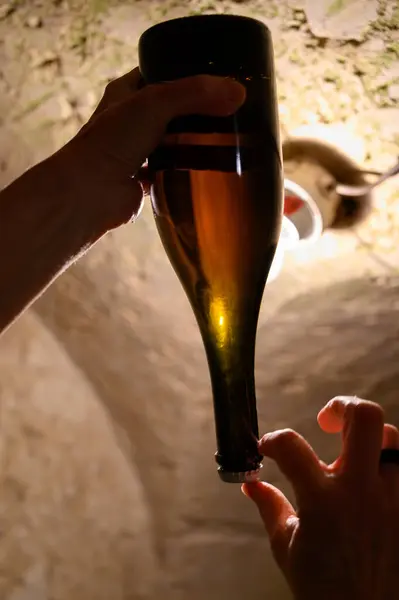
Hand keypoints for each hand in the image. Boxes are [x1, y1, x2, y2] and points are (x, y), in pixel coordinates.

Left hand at [56, 68, 245, 234]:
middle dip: (196, 112)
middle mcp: (128, 120)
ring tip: (224, 140)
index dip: (186, 74)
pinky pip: (170, 171)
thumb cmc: (112, 142)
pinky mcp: (142, 179)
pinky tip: (205, 169)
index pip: (160, 75)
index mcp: (125, 93)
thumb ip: (195, 94)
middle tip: (228, 112)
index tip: (217, 81)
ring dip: (192, 143)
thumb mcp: (155, 103)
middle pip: (171, 110)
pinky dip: (185, 170)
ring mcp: (135, 151)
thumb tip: (238, 92)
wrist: (91, 193)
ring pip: (171, 142)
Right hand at [243, 397, 398, 599]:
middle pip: (365, 419)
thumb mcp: (285, 545)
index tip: (268, 447)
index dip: (273, 440)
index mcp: (322, 500)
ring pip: (394, 439)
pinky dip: (388, 464)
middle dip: (342, 406)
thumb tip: (249, 483)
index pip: (291, 446)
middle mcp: (359, 491)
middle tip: (326, 419)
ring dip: (372, 437)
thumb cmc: (319, 586)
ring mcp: (389, 499)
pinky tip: (373, 474)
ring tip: (354, 448)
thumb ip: (269, 505)